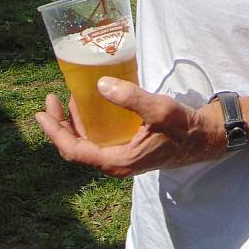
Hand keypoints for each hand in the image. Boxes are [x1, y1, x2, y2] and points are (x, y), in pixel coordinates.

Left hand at [35, 80, 226, 176]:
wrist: (206, 139)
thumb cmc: (184, 128)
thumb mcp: (159, 110)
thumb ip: (130, 98)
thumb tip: (99, 85)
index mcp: (117, 161)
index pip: (74, 150)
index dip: (55, 132)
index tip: (42, 113)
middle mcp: (115, 163)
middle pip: (76, 147)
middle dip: (60, 125)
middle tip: (50, 101)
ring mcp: (122, 157)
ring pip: (87, 143)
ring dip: (73, 124)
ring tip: (66, 101)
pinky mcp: (129, 149)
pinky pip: (100, 140)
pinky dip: (90, 124)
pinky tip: (91, 107)